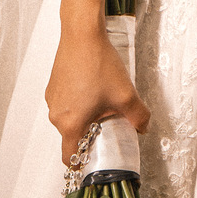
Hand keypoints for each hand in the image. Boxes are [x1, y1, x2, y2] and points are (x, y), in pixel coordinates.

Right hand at [46, 29, 150, 166]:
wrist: (82, 34)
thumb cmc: (99, 64)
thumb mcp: (126, 95)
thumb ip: (138, 117)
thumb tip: (143, 128)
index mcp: (70, 123)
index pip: (69, 157)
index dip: (81, 163)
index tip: (93, 162)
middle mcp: (57, 114)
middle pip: (72, 135)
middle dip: (89, 134)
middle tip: (108, 123)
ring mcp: (53, 99)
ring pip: (69, 118)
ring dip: (84, 116)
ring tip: (102, 100)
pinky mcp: (53, 85)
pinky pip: (66, 102)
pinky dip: (77, 101)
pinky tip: (92, 86)